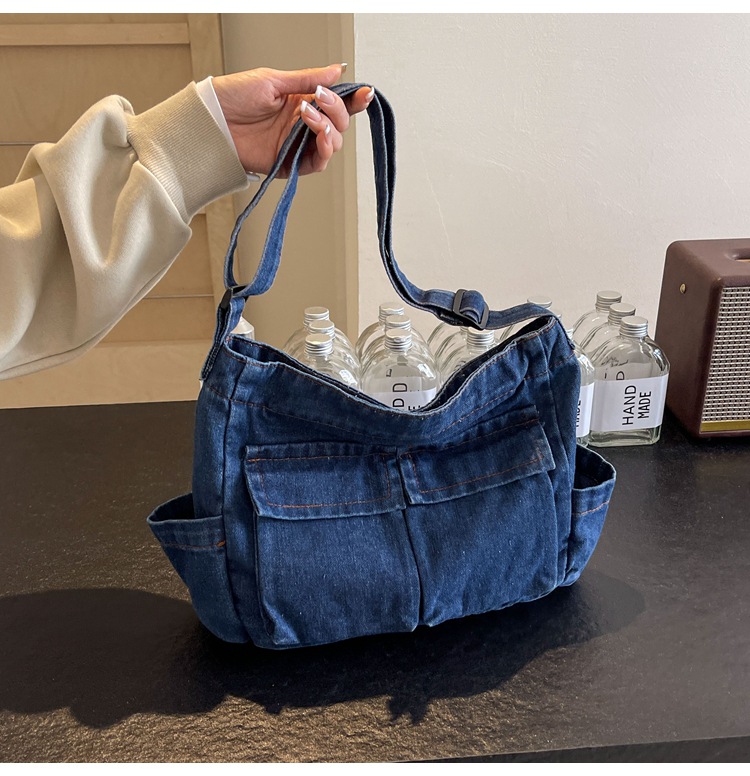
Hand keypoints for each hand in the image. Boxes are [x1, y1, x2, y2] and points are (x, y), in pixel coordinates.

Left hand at [212, 64, 373, 176]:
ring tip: (310, 116)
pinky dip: (322, 150)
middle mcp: (301, 124)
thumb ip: (308, 79)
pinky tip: (315, 134)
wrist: (211, 121)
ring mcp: (296, 144)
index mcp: (301, 101)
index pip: (334, 103)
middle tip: (322, 100)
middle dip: (338, 112)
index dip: (353, 100)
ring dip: (329, 130)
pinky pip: (316, 163)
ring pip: (332, 144)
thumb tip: (337, 70)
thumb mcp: (274, 80)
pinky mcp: (288, 163)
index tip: (365, 93)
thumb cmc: (233, 97)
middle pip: (338, 125)